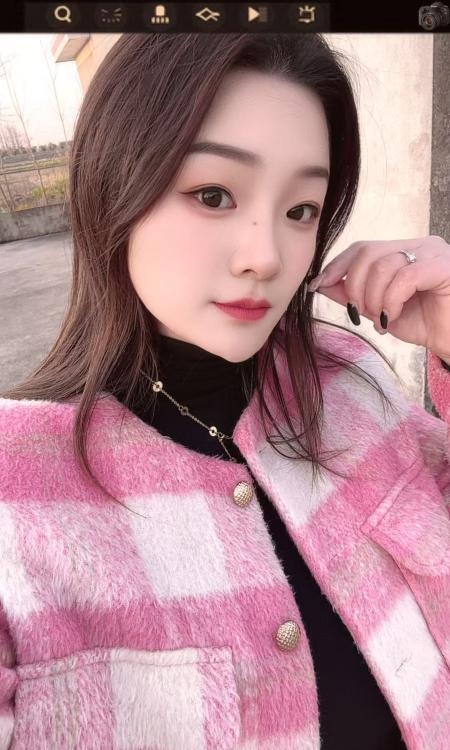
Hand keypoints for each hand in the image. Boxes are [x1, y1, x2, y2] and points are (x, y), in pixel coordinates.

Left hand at [307, 235, 449, 361]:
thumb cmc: (424, 324)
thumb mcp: (379, 309)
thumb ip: (352, 294)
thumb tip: (321, 284)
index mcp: (404, 250)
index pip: (362, 248)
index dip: (336, 266)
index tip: (317, 286)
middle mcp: (419, 244)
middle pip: (367, 252)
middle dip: (353, 286)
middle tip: (358, 313)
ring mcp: (433, 252)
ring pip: (383, 266)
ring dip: (373, 298)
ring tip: (381, 318)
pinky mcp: (444, 266)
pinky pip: (405, 277)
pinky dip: (391, 300)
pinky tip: (392, 316)